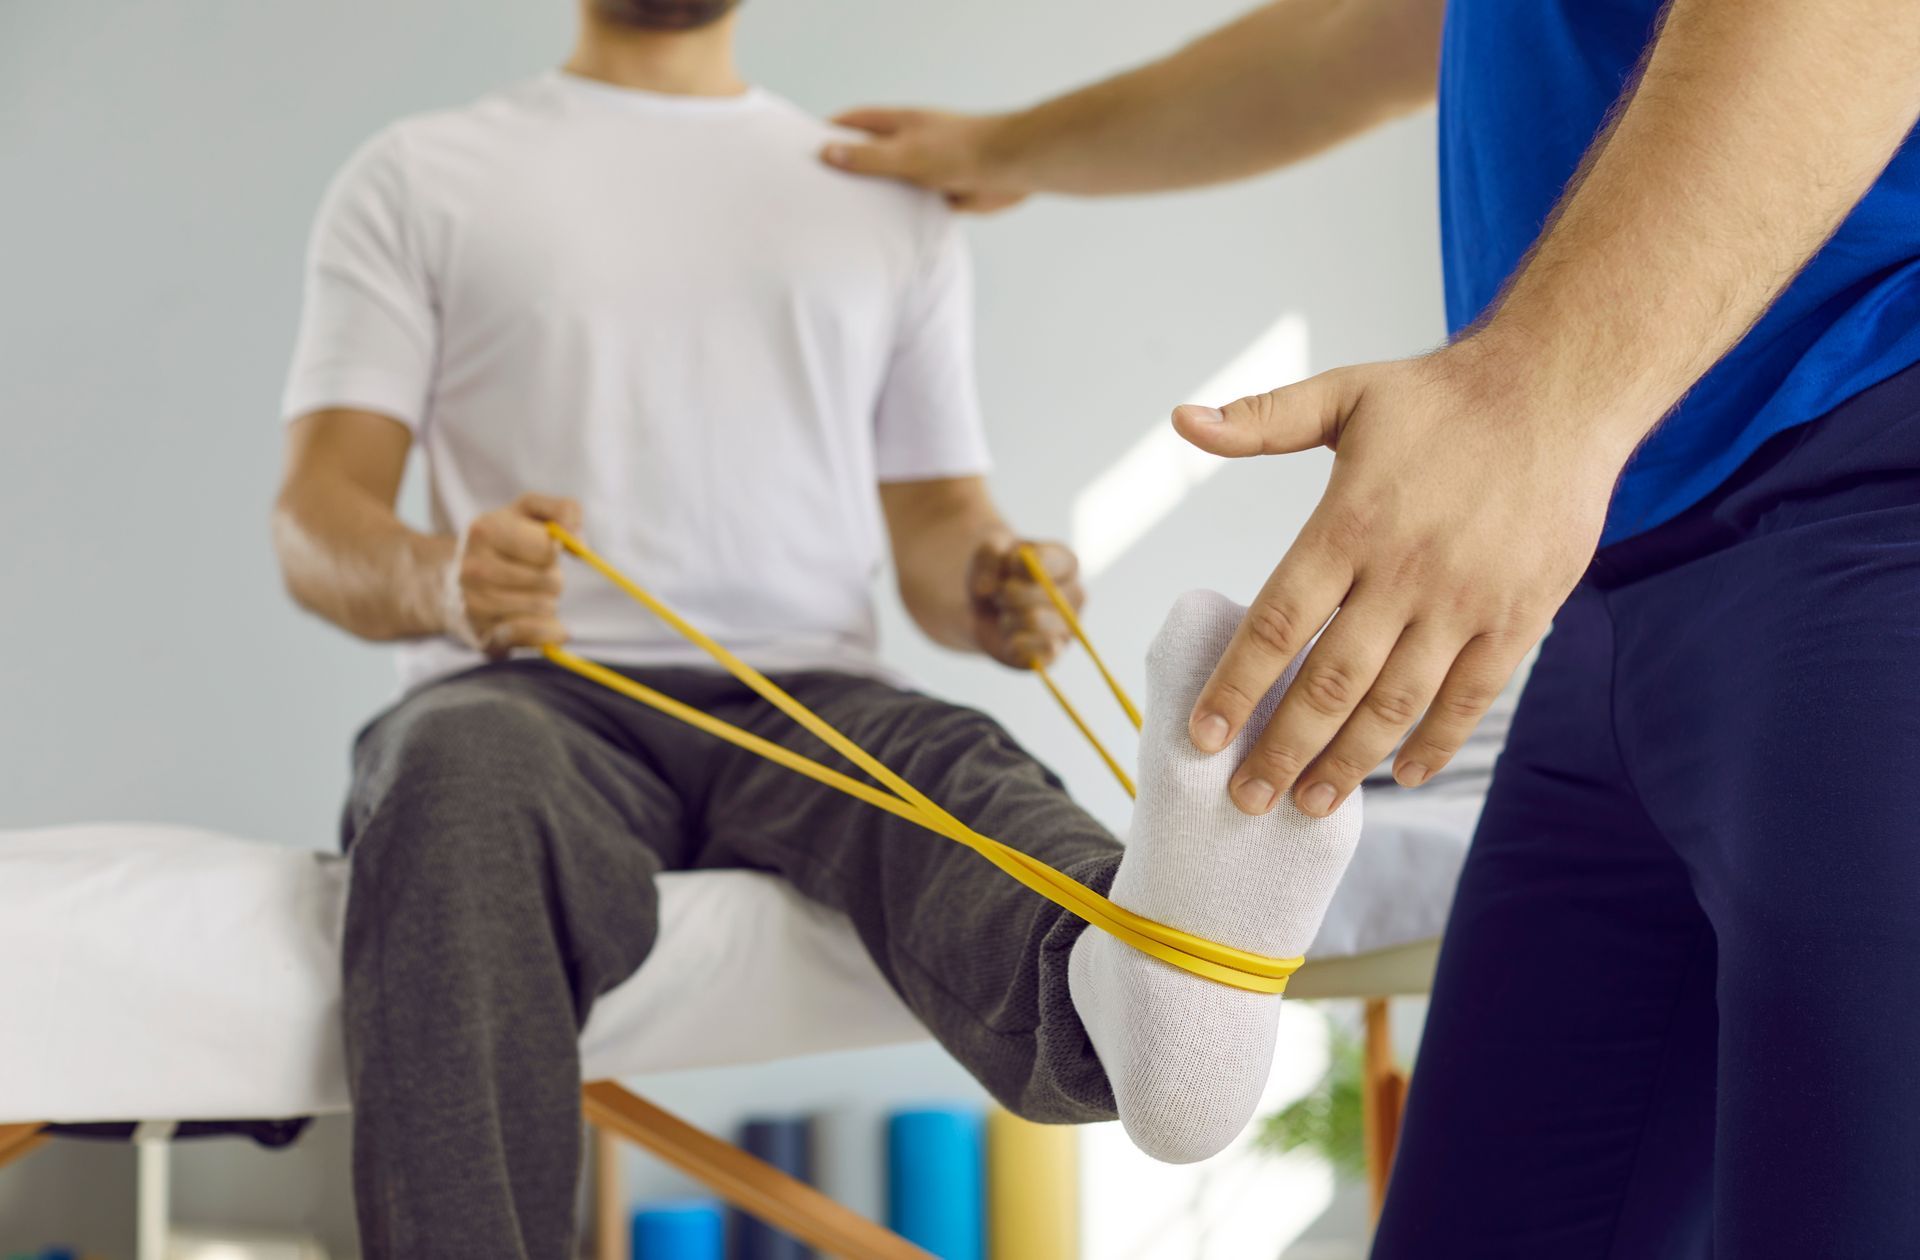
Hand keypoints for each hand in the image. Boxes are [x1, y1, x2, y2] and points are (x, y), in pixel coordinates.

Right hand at [443, 493, 581, 656]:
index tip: (541, 548)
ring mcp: (476, 603)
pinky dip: (548, 629)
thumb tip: (580, 544)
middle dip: (554, 577)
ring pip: (544, 607)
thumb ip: (564, 510)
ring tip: (530, 591)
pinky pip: (533, 634)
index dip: (555, 550)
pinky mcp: (484, 632)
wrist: (462, 573)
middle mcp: (474, 568)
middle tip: (535, 573)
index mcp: (486, 529)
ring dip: (549, 600)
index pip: (548, 549)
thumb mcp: (532, 510)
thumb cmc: (508, 536)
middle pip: (549, 581)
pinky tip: (543, 620)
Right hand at [822, 108, 1029, 211]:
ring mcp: (925, 169)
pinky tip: (880, 234)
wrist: (1010, 168)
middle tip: (816, 187)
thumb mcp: (906, 154)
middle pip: (870, 154)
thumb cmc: (961, 150)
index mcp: (899, 125)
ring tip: (840, 216)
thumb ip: (868, 157)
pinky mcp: (941, 194)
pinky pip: (911, 206)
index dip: (830, 131)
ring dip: (873, 197)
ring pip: (890, 183)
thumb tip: (826, 153)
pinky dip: (898, 217)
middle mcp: (910, 144)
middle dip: (847, 167)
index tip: (805, 146)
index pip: (855, 122)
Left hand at [968, 537, 1082, 667]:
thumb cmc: (996, 575)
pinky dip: (1014, 644)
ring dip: (1007, 619)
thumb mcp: (987, 551)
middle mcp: (1075, 594)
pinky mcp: (1055, 653)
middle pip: (1044, 592)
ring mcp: (1068, 626)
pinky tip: (1010, 639)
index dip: (1020, 565)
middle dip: (1008, 593)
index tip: (1008, 566)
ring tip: (1005, 617)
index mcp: (1065, 563)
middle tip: (1000, 595)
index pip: (1050, 561)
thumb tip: (986, 589)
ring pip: (1035, 620)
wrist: (986, 610)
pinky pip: (1040, 652)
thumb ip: (989, 554)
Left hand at [1173, 344, 1633, 815]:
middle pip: (1330, 683)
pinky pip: (1471, 696)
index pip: (1278, 624)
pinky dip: (1436, 741)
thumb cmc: (1442, 398)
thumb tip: (1182, 421)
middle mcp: (1405, 572)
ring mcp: (1466, 601)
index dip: (1237, 687)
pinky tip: (1402, 774)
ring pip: (1397, 703)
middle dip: (1282, 749)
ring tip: (1308, 804)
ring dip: (1349, 762)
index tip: (1203, 737)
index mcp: (1350, 524)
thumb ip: (1261, 419)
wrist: (1561, 389)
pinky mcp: (1519, 617)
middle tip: (1245, 798)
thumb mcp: (1345, 393)